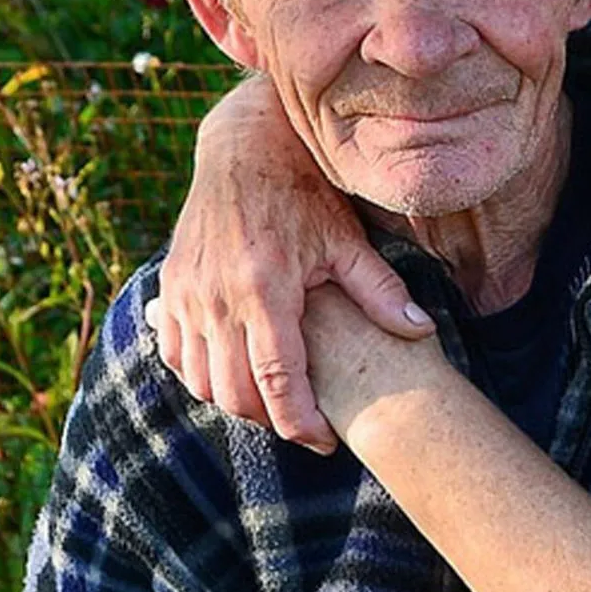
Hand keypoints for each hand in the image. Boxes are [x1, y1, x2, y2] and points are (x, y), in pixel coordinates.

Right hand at [148, 75, 434, 453]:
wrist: (244, 148)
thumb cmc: (303, 194)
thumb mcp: (347, 240)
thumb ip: (380, 291)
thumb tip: (421, 330)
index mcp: (265, 288)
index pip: (278, 382)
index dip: (301, 423)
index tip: (325, 442)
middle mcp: (217, 297)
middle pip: (235, 393)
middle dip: (271, 420)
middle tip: (305, 425)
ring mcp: (186, 294)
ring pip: (201, 381)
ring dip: (236, 402)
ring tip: (275, 403)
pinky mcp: (170, 289)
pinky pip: (176, 354)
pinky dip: (202, 376)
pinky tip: (235, 375)